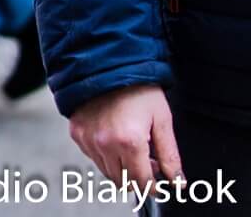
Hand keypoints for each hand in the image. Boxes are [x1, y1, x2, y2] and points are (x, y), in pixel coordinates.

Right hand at [68, 85, 182, 188]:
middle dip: (139, 179)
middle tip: (150, 163)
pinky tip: (115, 140)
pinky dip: (105, 156)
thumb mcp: (162, 121)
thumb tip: (178, 181)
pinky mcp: (77, 133)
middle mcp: (104, 144)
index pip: (142, 182)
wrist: (107, 65)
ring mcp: (87, 139)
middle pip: (123, 181)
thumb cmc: (138, 89)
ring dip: (122, 169)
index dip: (154, 188)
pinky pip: (93, 156)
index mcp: (129, 141)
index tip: (160, 186)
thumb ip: (170, 155)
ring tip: (133, 150)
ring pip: (106, 171)